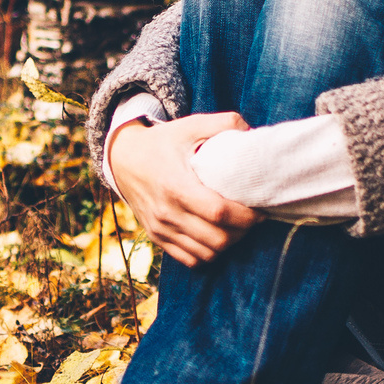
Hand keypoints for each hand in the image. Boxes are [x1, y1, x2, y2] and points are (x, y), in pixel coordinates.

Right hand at [109, 111, 258, 267]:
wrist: (123, 159)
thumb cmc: (162, 142)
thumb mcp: (190, 125)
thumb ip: (224, 124)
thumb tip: (253, 132)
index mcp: (177, 186)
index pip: (219, 212)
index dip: (246, 216)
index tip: (260, 209)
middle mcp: (167, 213)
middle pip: (217, 239)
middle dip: (242, 232)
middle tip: (252, 218)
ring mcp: (161, 229)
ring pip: (206, 254)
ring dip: (228, 244)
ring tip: (236, 227)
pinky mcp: (157, 238)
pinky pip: (190, 259)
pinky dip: (208, 253)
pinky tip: (216, 236)